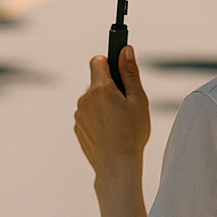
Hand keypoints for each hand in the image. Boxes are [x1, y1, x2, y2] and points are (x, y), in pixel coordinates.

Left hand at [74, 45, 150, 180]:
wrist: (117, 167)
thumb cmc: (131, 133)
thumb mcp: (138, 100)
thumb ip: (130, 72)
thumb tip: (125, 49)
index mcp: (100, 88)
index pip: (98, 61)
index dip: (110, 63)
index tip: (120, 71)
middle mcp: (85, 98)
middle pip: (97, 81)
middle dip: (110, 87)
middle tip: (126, 104)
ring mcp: (79, 114)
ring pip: (93, 98)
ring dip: (104, 103)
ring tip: (119, 121)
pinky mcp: (78, 127)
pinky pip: (89, 114)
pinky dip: (98, 117)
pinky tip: (111, 131)